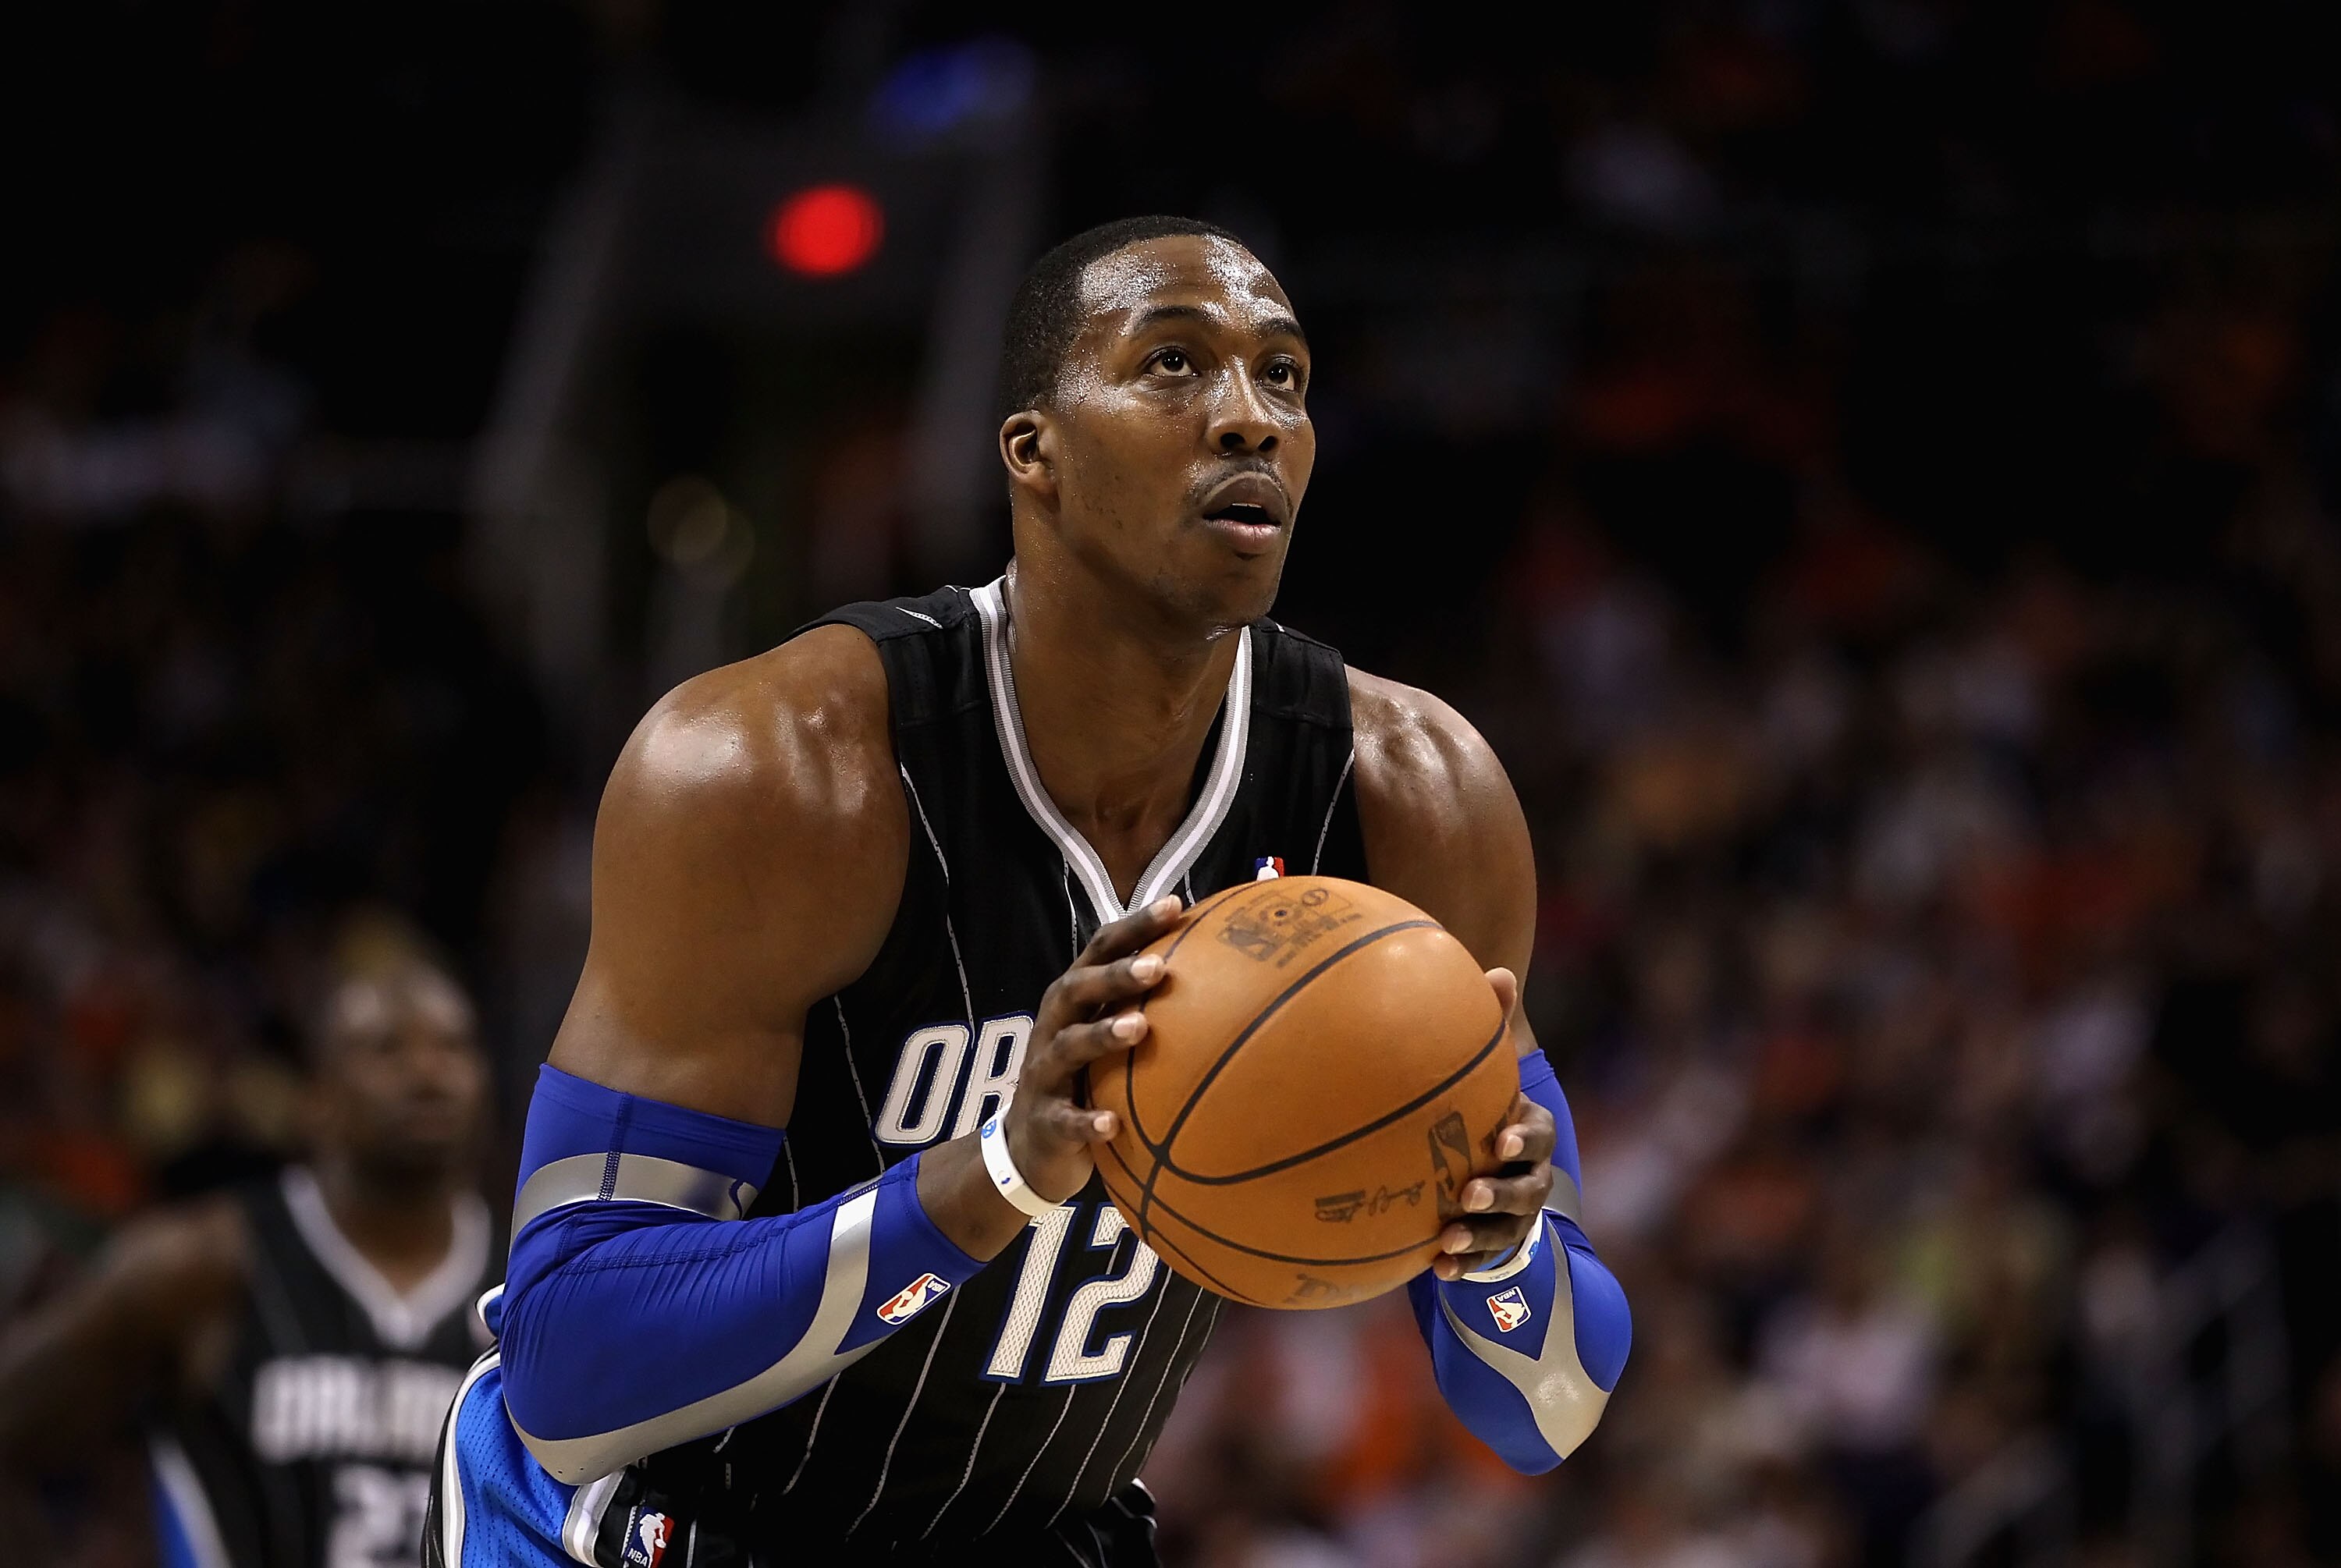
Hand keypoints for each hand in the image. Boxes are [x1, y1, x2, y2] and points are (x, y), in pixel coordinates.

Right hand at [999, 895, 1184, 1203]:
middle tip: (1158, 967)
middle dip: (1115, 975)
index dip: (1135, 926)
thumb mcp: (1113, 1039)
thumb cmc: (1089, 1080)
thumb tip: (1231, 981)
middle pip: (1078, 988)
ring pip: (1068, 1047)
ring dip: (1101, 1036)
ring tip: (1138, 1029)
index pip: (1101, 950)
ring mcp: (1045, 1074)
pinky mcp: (1044, 1122)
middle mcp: (1055, 1027)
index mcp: (1076, 1000)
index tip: (1176, 905)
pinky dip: (1087, 1122)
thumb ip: (1153, 1008)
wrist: (1033, 1148)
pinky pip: (1065, 1121)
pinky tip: (1112, 1124)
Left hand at [1431, 967, 1554, 1281]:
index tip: (1503, 1139)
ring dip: (1479, 1234)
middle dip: (1501, 1192)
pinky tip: (1435, 1270)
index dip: (1525, 1136)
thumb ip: (1492, 1026)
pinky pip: (1482, 1258)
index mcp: (1529, 1130)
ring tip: (1447, 1239)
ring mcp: (1515, 1212)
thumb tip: (1499, 970)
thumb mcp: (1489, 1070)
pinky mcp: (1495, 1240)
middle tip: (1468, 1191)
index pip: (1538, 1131)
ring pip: (1506, 1227)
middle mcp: (1530, 1173)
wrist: (1493, 1161)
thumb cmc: (1484, 1105)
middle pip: (1528, 1187)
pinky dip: (1462, 1266)